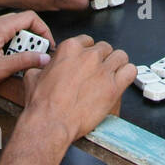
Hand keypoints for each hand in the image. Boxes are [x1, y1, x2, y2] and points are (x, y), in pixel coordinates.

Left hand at [0, 11, 55, 99]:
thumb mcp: (0, 70)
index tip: (46, 45)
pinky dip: (7, 44)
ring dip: (18, 43)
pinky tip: (3, 60)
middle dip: (31, 39)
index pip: (30, 18)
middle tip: (32, 56)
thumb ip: (24, 61)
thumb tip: (44, 57)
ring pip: (10, 29)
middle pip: (21, 23)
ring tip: (16, 61)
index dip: (43, 30)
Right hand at [20, 35, 135, 143]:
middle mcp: (89, 57)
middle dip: (102, 59)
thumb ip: (42, 66)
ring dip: (117, 64)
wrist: (51, 123)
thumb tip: (43, 66)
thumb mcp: (33, 77)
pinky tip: (122, 80)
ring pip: (121, 56)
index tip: (87, 60)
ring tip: (112, 74)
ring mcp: (103, 71)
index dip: (88, 51)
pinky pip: (131, 71)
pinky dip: (128, 74)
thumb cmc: (42, 104)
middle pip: (105, 48)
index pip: (87, 41)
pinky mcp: (114, 87)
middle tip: (98, 71)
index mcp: (70, 49)